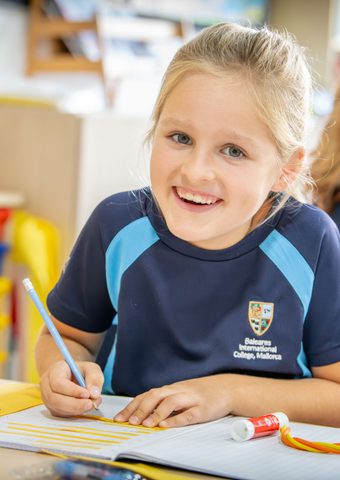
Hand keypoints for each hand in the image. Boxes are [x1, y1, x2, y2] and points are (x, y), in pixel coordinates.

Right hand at [40, 360, 103, 416]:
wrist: (72, 376)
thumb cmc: (81, 371)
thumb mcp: (91, 368)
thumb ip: (94, 378)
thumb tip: (94, 394)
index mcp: (55, 371)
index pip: (58, 383)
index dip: (72, 391)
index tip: (87, 394)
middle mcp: (47, 385)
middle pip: (55, 399)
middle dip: (74, 404)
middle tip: (90, 404)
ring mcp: (48, 398)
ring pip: (58, 409)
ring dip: (76, 410)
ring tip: (91, 404)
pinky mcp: (52, 409)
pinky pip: (61, 415)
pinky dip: (74, 413)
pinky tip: (84, 407)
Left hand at [114, 375, 232, 427]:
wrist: (226, 388)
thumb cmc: (200, 393)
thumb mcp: (180, 393)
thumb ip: (163, 401)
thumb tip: (141, 413)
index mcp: (170, 389)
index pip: (147, 395)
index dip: (132, 406)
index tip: (119, 418)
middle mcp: (178, 391)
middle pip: (155, 396)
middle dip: (140, 409)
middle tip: (129, 422)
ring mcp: (190, 398)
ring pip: (170, 402)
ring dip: (156, 413)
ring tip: (145, 424)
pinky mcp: (203, 408)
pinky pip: (188, 413)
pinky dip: (177, 419)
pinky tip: (167, 425)